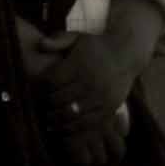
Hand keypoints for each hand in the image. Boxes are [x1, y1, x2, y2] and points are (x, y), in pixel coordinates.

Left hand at [39, 34, 142, 165]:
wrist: (127, 54)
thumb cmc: (97, 46)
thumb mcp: (79, 37)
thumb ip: (59, 40)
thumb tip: (40, 44)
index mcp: (80, 64)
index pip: (51, 82)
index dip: (40, 88)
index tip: (37, 90)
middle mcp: (91, 81)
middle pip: (59, 100)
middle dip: (46, 105)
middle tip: (40, 107)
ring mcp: (101, 96)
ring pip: (71, 114)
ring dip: (57, 119)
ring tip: (49, 119)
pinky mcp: (109, 108)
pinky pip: (87, 123)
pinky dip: (73, 128)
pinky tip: (64, 127)